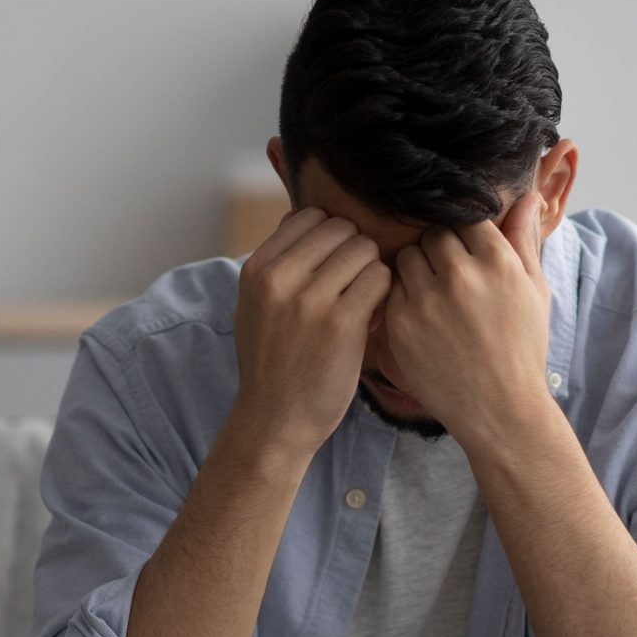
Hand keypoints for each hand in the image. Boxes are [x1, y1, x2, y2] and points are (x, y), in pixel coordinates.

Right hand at [230, 207, 392, 460]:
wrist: (275, 420)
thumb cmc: (272, 363)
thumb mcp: (253, 307)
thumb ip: (274, 263)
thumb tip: (299, 216)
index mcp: (257, 270)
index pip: (309, 216)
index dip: (330, 237)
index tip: (334, 264)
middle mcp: (279, 278)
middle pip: (341, 229)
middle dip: (355, 252)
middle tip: (354, 284)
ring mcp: (310, 300)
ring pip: (364, 250)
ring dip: (372, 272)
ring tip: (363, 300)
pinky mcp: (342, 323)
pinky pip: (380, 280)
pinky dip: (383, 294)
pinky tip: (372, 316)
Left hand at [382, 191, 553, 448]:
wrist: (499, 409)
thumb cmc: (522, 349)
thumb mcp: (535, 292)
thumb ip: (524, 240)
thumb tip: (528, 195)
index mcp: (498, 262)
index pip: (467, 218)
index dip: (465, 236)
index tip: (467, 255)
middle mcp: (461, 275)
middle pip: (432, 233)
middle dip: (438, 250)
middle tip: (448, 277)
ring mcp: (427, 299)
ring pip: (406, 256)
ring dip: (416, 269)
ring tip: (433, 296)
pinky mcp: (400, 323)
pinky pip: (390, 288)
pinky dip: (401, 296)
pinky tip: (420, 316)